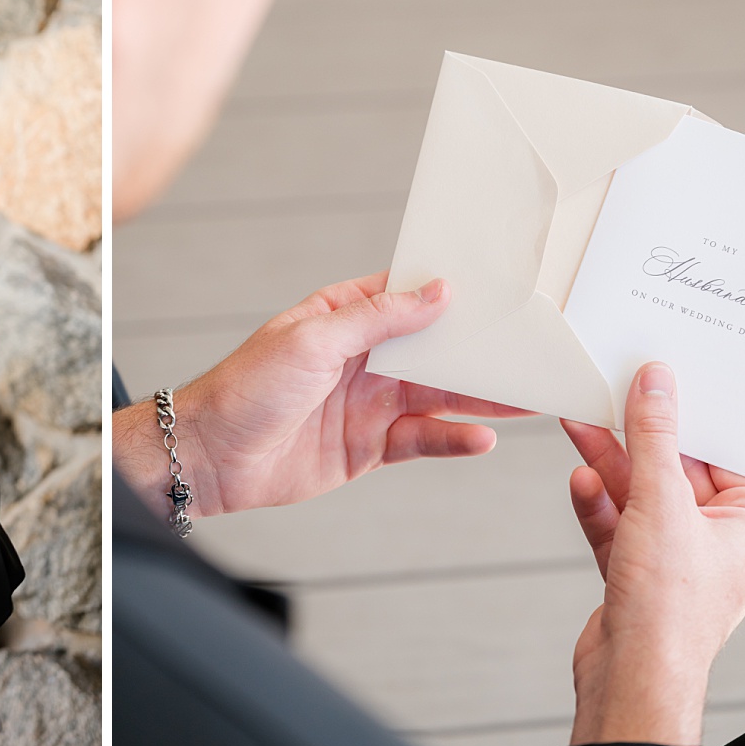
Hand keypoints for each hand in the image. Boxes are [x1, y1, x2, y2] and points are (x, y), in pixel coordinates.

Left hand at [113, 272, 531, 516]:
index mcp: (344, 316)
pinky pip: (422, 439)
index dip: (455, 292)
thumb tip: (438, 292)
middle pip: (436, 349)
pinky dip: (454, 439)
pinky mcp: (369, 447)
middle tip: (533, 347)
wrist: (210, 458)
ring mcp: (369, 402)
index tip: (505, 287)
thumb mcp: (312, 340)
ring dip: (482, 396)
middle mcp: (363, 357)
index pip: (411, 296)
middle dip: (481, 348)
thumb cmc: (246, 388)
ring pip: (439, 395)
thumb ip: (378, 318)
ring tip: (530, 395)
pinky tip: (483, 437)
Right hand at [560, 362, 744, 745]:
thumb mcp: (662, 505)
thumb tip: (657, 385)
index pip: (724, 450)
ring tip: (578, 425)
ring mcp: (676, 555)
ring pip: (640, 492)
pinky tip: (579, 482)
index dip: (693, 413)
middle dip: (637, 436)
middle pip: (675, 467)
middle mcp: (720, 538)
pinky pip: (617, 521)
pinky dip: (597, 502)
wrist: (628, 679)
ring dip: (608, 463)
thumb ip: (655, 439)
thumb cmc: (667, 612)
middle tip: (608, 394)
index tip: (662, 378)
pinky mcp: (637, 570)